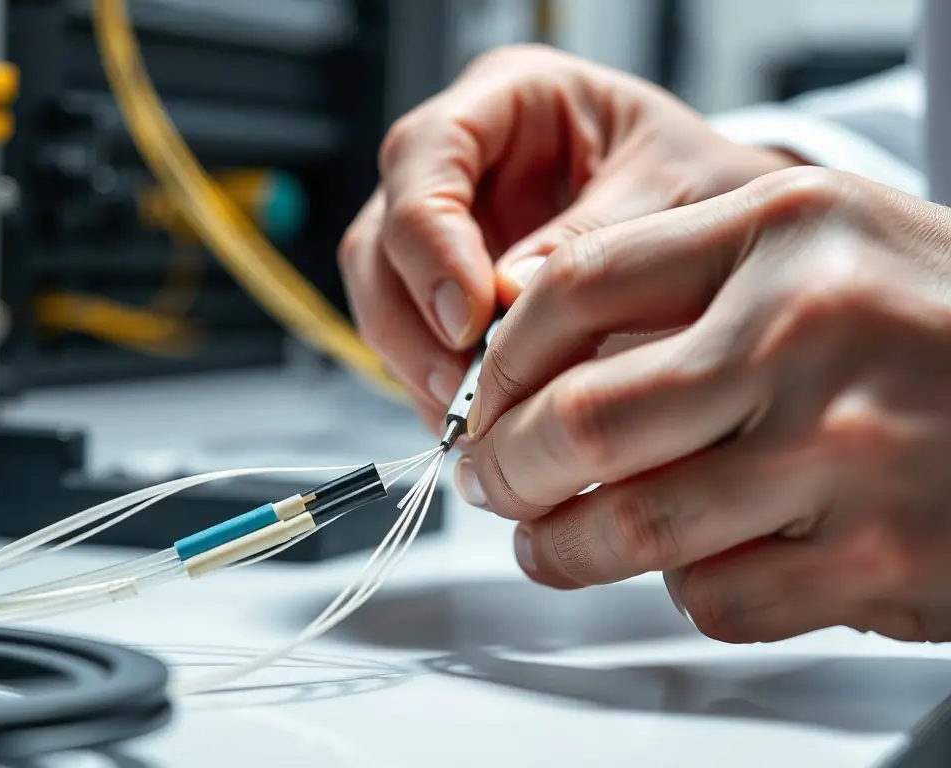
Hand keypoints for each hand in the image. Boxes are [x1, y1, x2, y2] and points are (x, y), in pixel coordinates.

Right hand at [337, 44, 797, 430]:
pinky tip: (480, 421)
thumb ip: (591, 242)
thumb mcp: (674, 198)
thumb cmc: (703, 189)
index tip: (468, 318)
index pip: (426, 153)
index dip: (431, 240)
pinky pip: (415, 340)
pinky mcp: (450, 291)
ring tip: (474, 419)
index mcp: (509, 97)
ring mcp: (448, 229)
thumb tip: (506, 301)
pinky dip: (436, 385)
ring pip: (383, 295)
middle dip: (412, 320)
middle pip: (382, 235)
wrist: (726, 234)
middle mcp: (461, 160)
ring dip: (417, 363)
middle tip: (462, 390)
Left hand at [460, 166, 950, 643]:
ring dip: (564, 548)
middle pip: (580, 420)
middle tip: (490, 482)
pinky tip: (702, 561)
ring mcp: (848, 450)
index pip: (573, 288)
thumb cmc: (924, 321)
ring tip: (547, 543)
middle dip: (503, 467)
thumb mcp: (813, 246)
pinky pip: (716, 596)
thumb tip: (529, 347)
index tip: (482, 399)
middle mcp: (808, 329)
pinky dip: (687, 589)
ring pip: (631, 527)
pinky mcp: (880, 560)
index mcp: (779, 230)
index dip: (499, 359)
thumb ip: (680, 279)